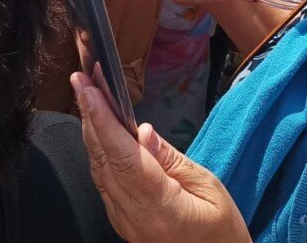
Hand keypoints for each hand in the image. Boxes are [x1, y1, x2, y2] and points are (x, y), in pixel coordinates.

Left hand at [71, 73, 248, 242]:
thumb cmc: (224, 232)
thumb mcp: (210, 189)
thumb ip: (172, 159)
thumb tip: (141, 131)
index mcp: (161, 208)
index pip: (124, 157)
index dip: (103, 120)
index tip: (89, 89)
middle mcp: (134, 217)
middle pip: (104, 159)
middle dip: (90, 115)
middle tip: (82, 79)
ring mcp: (124, 222)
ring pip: (99, 169)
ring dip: (91, 130)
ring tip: (88, 94)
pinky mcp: (121, 222)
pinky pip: (104, 181)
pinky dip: (99, 151)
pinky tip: (98, 129)